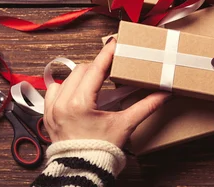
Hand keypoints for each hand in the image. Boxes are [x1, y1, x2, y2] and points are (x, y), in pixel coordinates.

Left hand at [43, 39, 169, 146]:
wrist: (82, 171)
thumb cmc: (101, 151)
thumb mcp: (125, 125)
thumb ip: (146, 106)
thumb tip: (164, 94)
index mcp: (81, 103)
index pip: (96, 68)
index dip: (107, 53)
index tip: (115, 42)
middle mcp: (63, 103)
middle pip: (82, 70)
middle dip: (97, 67)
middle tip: (111, 67)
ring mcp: (53, 109)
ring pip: (67, 78)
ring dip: (82, 76)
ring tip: (96, 81)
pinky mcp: (48, 115)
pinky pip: (54, 91)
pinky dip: (66, 87)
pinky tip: (78, 92)